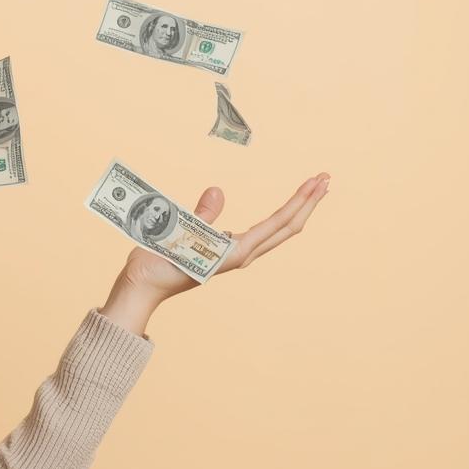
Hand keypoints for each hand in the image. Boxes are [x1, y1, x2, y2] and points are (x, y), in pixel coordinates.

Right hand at [122, 172, 331, 302]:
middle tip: (325, 178)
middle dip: (308, 203)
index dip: (299, 201)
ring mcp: (235, 255)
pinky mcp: (225, 253)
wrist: (142, 289)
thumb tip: (218, 190)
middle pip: (287, 228)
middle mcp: (241, 255)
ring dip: (295, 210)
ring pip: (277, 232)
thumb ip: (200, 214)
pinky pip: (261, 235)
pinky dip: (276, 220)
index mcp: (234, 252)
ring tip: (310, 190)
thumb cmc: (156, 265)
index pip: (277, 223)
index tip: (316, 182)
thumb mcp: (176, 235)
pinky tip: (279, 215)